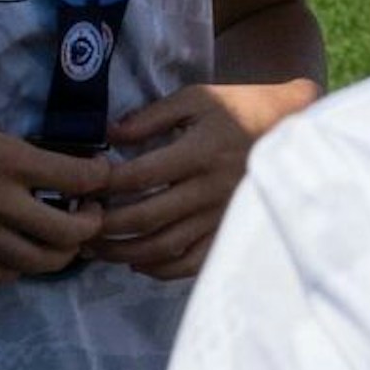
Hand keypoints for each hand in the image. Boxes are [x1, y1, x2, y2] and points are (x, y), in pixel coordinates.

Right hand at [0, 100, 107, 284]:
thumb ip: (1, 140)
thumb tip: (28, 153)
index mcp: (5, 158)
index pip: (77, 176)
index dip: (101, 177)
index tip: (100, 175)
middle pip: (68, 232)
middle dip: (90, 227)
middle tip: (88, 215)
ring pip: (37, 262)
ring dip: (59, 255)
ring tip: (61, 242)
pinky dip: (14, 270)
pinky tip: (14, 256)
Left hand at [94, 80, 319, 280]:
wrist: (291, 128)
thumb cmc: (239, 108)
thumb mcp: (196, 99)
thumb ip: (151, 117)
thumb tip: (110, 136)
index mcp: (197, 152)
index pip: (138, 177)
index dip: (103, 185)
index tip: (82, 186)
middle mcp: (208, 189)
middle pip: (145, 218)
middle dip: (104, 227)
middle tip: (78, 226)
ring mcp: (220, 216)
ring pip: (164, 247)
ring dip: (124, 253)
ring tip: (96, 250)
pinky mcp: (229, 231)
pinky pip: (192, 262)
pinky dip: (162, 270)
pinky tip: (139, 264)